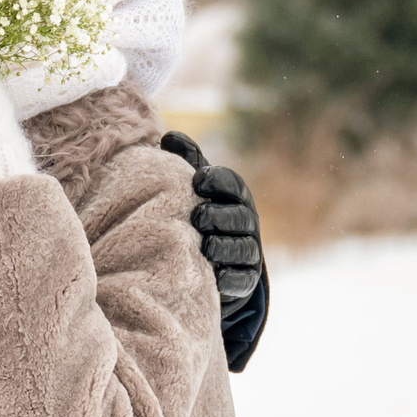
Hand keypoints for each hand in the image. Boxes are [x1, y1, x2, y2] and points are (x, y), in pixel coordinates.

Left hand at [161, 131, 261, 314]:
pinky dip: (231, 277)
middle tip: (197, 217)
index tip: (197, 181)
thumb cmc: (199, 211)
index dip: (219, 181)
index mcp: (234, 196)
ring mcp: (248, 251)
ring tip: (205, 246)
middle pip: (240, 216)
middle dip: (221, 215)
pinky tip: (217, 277)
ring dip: (225, 246)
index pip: (233, 184)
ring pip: (242, 247)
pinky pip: (242, 278)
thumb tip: (168, 136)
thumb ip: (185, 161)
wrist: (209, 259)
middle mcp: (246, 221)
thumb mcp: (193, 187)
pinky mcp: (245, 279)